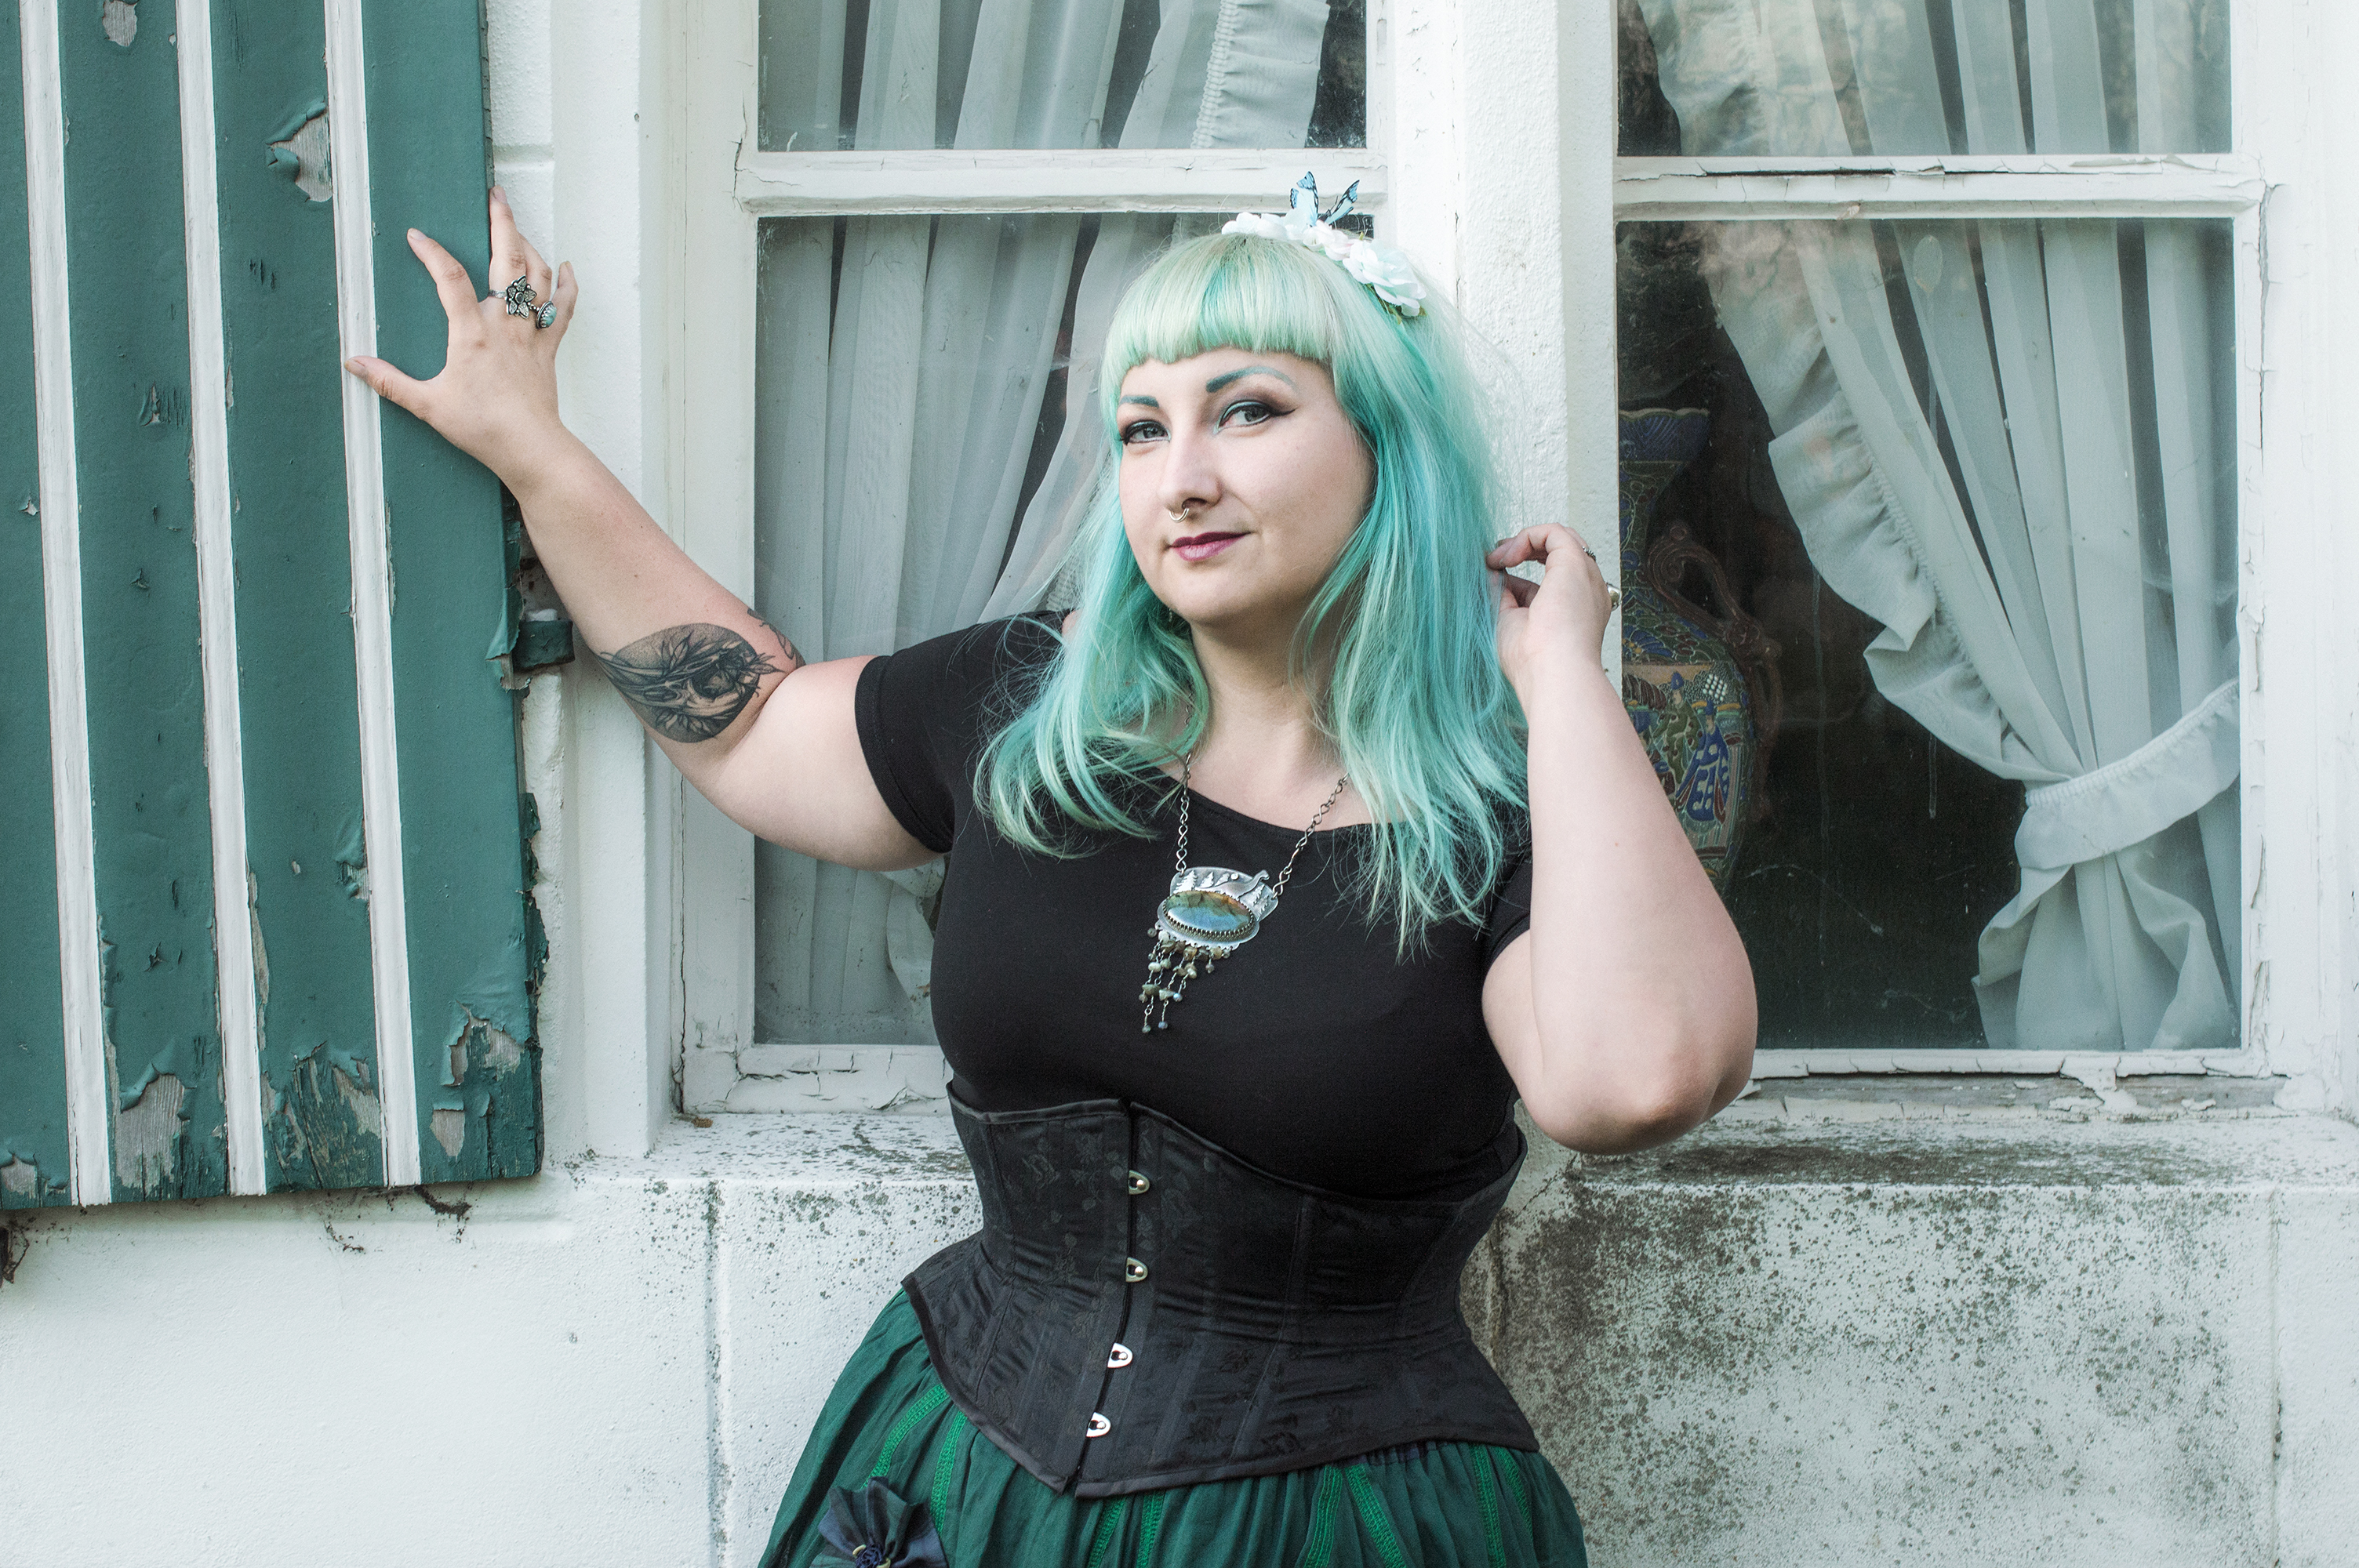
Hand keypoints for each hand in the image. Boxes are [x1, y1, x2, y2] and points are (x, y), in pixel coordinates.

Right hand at [342, 188, 578, 489]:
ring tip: (516, 225)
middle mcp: (505, 324)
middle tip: (495, 195)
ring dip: (530, 245)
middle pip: (509, 259)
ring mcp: (532, 333)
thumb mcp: (427, 405)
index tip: (416, 236)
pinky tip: (565, 267)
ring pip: (539, 277)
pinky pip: (565, 310)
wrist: (530, 447)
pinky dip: (567, 285)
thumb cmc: (481, 428)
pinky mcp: (550, 348)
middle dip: (502, 221)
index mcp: (471, 332)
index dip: (432, 252)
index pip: (449, 278)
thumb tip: (354, 363)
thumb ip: (389, 380)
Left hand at [1487, 524, 1615, 694]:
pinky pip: (1554, 531)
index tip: (1495, 575)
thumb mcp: (1509, 622)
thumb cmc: (1533, 663)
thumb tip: (1489, 572)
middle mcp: (1587, 591)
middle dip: (1524, 549)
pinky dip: (1526, 536)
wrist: (1553, 674)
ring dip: (1523, 541)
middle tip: (1495, 559)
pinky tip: (1507, 555)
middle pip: (1560, 554)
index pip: (1551, 579)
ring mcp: (1585, 577)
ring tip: (1498, 557)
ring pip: (1560, 539)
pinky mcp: (1576, 563)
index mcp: (1576, 610)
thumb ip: (1503, 596)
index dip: (1522, 572)